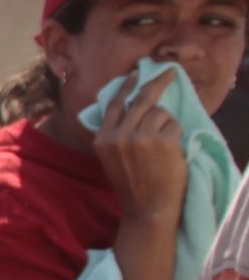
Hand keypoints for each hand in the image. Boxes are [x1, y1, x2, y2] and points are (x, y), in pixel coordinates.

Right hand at [94, 67, 187, 223]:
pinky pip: (174, 125)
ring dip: (166, 124)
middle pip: (141, 99)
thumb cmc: (132, 183)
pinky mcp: (162, 140)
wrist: (148, 207)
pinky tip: (171, 152)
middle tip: (171, 72)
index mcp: (103, 139)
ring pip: (160, 112)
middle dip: (158, 82)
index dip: (127, 86)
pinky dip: (176, 135)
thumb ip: (115, 133)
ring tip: (164, 144)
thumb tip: (131, 105)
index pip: (115, 104)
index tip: (135, 73)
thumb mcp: (111, 158)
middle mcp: (119, 134)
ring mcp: (141, 137)